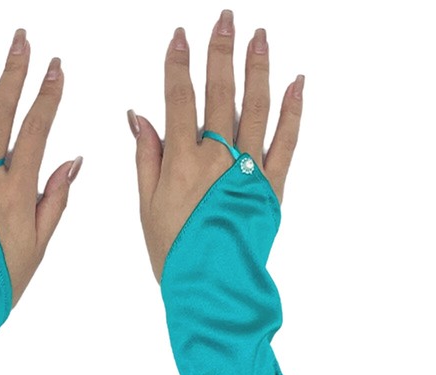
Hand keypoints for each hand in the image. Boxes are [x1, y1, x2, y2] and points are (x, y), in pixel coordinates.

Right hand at [127, 10, 303, 282]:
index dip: (178, 65)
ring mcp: (249, 169)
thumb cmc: (174, 253)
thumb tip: (139, 116)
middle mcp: (218, 158)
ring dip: (258, 68)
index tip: (180, 37)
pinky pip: (286, 140)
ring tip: (259, 37)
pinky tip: (296, 83)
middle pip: (220, 93)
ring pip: (255, 107)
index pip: (179, 99)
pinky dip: (292, 110)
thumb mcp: (147, 208)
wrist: (212, 287)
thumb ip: (146, 158)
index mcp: (182, 162)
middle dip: (221, 52)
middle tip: (225, 18)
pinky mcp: (273, 186)